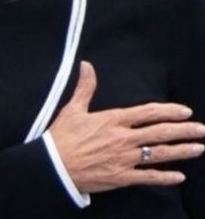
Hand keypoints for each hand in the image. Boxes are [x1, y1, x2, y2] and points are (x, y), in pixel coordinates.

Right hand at [49, 61, 204, 193]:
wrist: (53, 165)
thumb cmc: (61, 137)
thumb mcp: (73, 109)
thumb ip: (85, 87)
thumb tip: (87, 65)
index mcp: (112, 120)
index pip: (148, 112)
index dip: (169, 111)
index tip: (185, 111)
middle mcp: (123, 138)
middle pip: (160, 133)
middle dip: (184, 131)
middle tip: (201, 130)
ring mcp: (124, 159)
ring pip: (160, 154)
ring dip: (182, 151)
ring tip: (198, 148)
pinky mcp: (122, 177)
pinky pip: (149, 177)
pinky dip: (166, 177)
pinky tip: (179, 176)